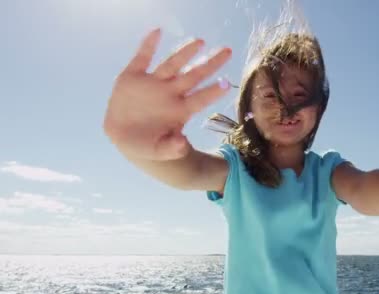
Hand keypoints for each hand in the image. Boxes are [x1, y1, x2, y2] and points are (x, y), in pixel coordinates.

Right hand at [103, 28, 231, 159]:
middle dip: (211, 64)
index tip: (226, 84)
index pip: (200, 99)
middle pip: (194, 76)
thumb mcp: (158, 151)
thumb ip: (171, 149)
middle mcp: (170, 93)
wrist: (125, 136)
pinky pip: (142, 58)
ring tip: (200, 42)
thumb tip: (183, 146)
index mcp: (179, 111)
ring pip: (172, 64)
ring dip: (185, 52)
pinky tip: (156, 31)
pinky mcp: (133, 77)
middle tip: (227, 52)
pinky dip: (148, 45)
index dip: (213, 92)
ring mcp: (153, 83)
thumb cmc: (147, 145)